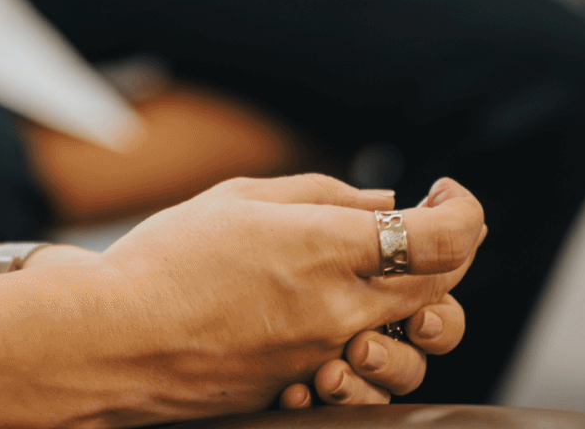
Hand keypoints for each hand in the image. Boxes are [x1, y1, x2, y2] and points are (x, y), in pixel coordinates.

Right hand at [99, 173, 482, 420]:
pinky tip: (338, 331)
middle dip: (448, 257)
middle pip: (444, 292)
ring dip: (417, 315)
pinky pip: (374, 383)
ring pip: (421, 347)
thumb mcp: (237, 199)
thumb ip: (319, 195)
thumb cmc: (168, 258)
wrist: (121, 336)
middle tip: (416, 231)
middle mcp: (342, 307)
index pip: (441, 240)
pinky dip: (373, 356)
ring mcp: (332, 356)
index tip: (446, 194)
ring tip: (378, 287)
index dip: (463, 213)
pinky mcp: (314, 391)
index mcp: (325, 246)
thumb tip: (384, 202)